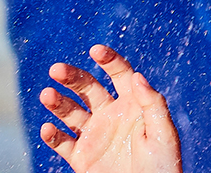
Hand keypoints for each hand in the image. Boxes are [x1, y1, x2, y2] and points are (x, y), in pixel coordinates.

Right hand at [39, 44, 181, 172]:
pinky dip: (53, 136)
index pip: (119, 74)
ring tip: (47, 95)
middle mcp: (111, 115)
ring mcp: (95, 135)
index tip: (96, 51)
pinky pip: (63, 143)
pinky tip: (49, 129)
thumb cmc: (163, 166)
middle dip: (72, 77)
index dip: (108, 60)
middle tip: (56, 70)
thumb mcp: (163, 133)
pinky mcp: (82, 157)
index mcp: (133, 104)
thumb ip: (152, 103)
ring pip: (71, 112)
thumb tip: (137, 75)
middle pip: (88, 88)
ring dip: (57, 103)